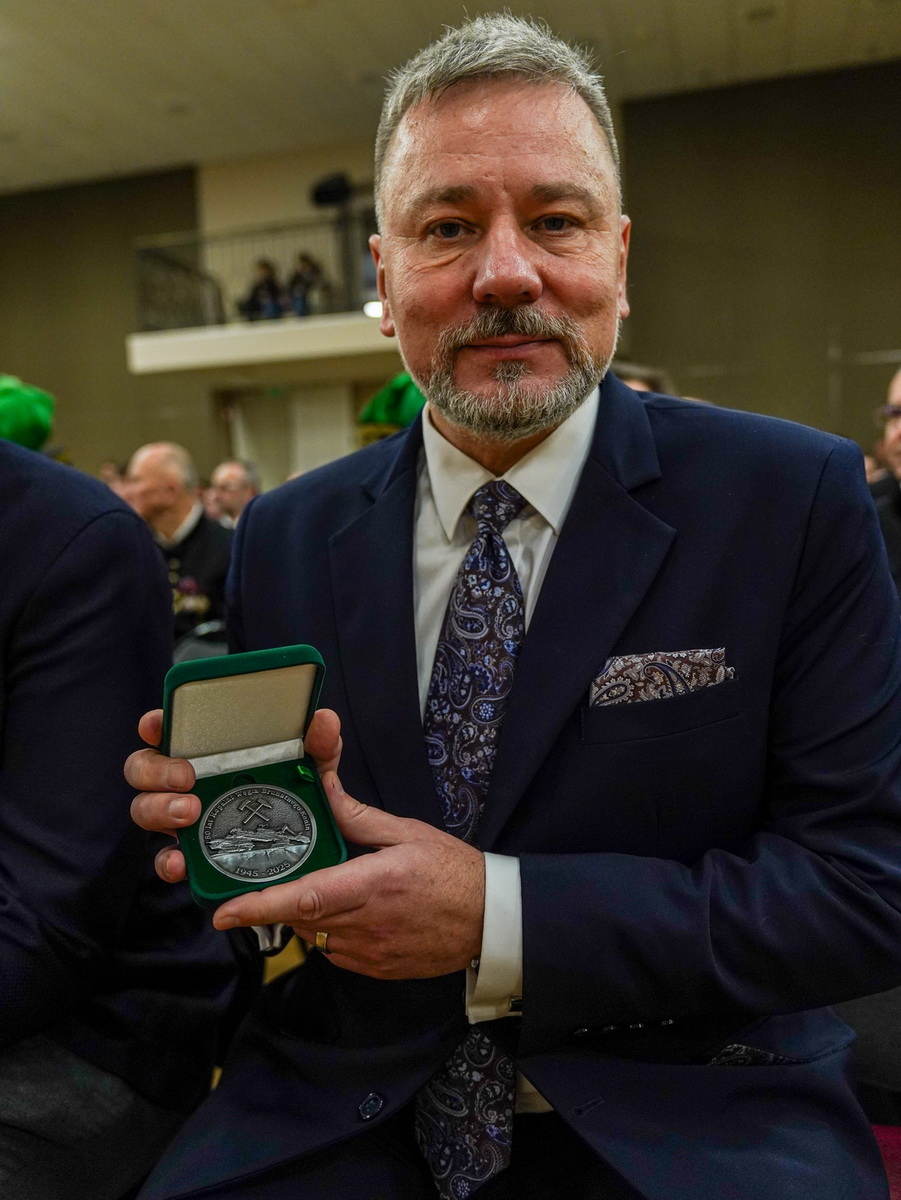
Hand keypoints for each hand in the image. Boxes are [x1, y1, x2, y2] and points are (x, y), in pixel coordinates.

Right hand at [127, 707, 342, 883]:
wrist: (310, 853)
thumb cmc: (299, 796)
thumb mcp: (315, 769)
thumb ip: (320, 744)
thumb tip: (324, 719)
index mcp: (211, 750)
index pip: (171, 729)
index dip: (156, 724)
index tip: (157, 725)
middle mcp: (188, 781)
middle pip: (143, 767)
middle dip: (154, 770)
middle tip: (186, 776)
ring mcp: (184, 818)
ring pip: (145, 809)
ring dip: (158, 809)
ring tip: (189, 812)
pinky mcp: (192, 855)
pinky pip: (166, 860)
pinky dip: (168, 861)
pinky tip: (183, 861)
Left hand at [213, 772, 484, 979]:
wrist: (490, 922)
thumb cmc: (452, 871)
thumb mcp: (407, 832)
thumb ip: (357, 816)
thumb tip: (322, 789)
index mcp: (372, 884)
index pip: (306, 897)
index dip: (260, 906)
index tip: (224, 912)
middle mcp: (365, 924)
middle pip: (299, 917)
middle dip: (279, 899)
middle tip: (274, 876)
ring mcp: (369, 953)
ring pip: (312, 936)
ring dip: (307, 914)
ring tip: (333, 887)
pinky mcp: (374, 969)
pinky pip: (333, 951)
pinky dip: (328, 932)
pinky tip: (351, 912)